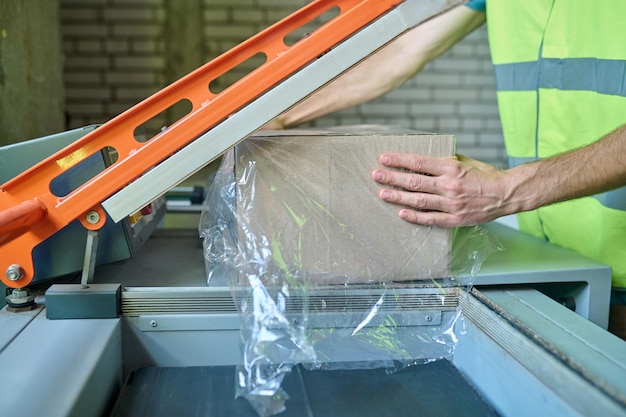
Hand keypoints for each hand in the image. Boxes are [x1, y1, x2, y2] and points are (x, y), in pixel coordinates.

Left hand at [371, 153, 513, 226]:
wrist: (506, 194)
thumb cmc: (484, 176)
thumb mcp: (465, 162)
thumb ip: (444, 162)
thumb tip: (422, 161)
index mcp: (451, 167)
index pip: (419, 162)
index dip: (399, 160)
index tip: (384, 158)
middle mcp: (449, 185)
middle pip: (414, 181)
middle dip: (392, 178)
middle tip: (376, 175)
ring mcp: (451, 203)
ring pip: (419, 200)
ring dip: (398, 197)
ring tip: (383, 193)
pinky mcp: (455, 218)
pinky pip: (430, 218)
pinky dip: (414, 216)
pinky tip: (401, 213)